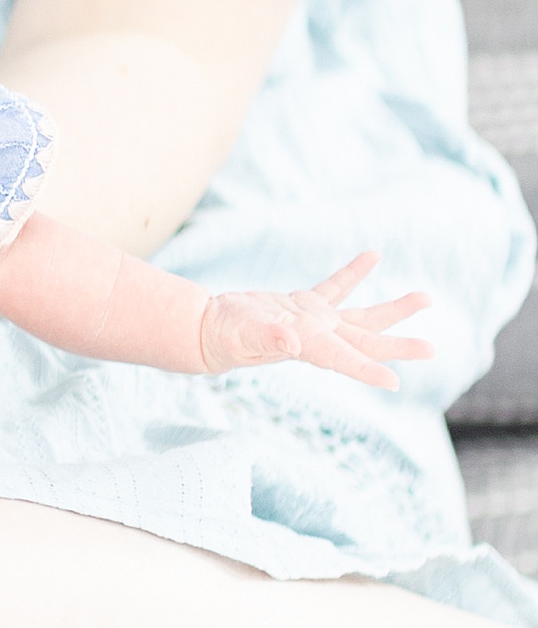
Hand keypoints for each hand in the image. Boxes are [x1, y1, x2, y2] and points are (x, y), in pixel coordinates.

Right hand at [197, 252, 432, 388]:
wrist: (207, 328)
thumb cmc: (222, 335)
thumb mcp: (242, 335)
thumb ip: (267, 337)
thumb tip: (291, 341)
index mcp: (307, 346)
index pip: (343, 359)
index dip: (368, 370)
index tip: (394, 383)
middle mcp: (318, 337)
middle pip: (367, 342)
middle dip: (398, 345)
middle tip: (431, 349)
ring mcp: (314, 321)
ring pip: (362, 316)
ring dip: (393, 308)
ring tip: (424, 297)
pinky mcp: (302, 305)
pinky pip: (336, 287)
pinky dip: (354, 272)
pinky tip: (373, 255)